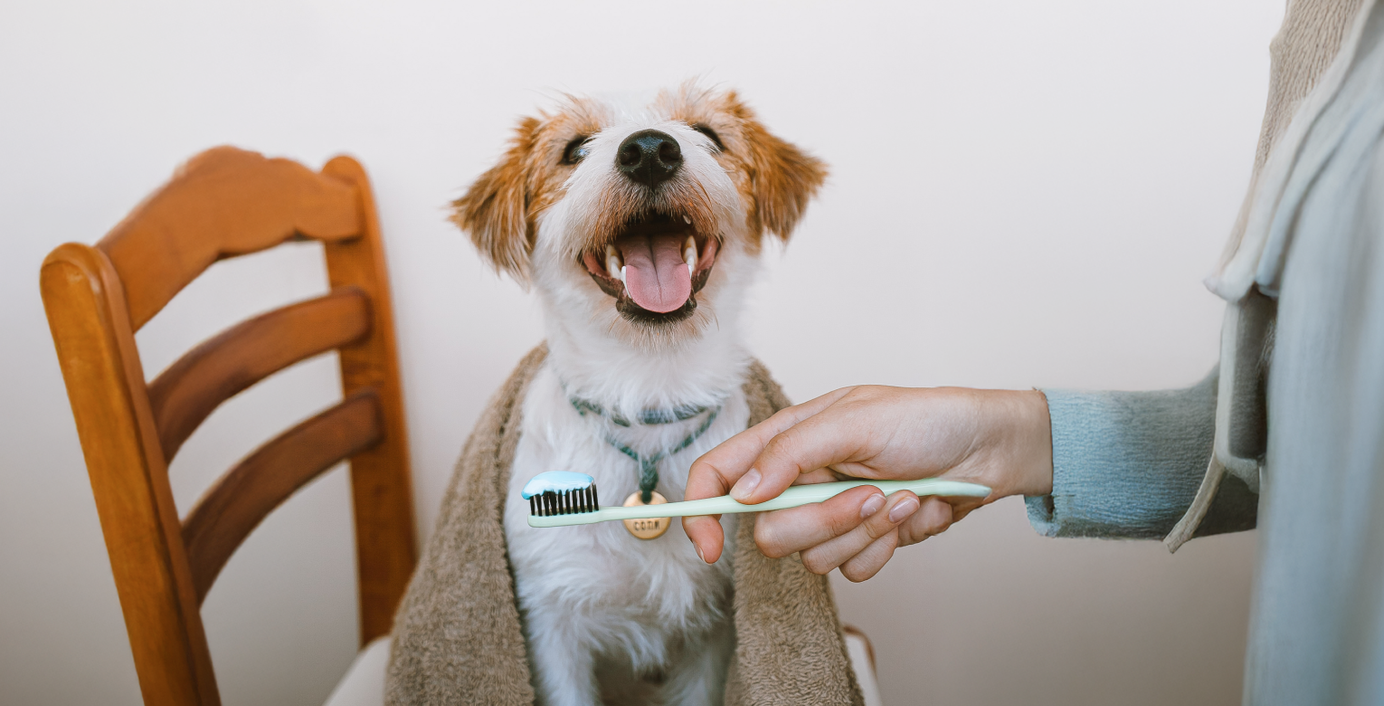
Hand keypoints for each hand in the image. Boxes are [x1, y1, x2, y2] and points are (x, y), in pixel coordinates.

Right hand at [682, 385, 1052, 580]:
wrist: (987, 450)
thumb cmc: (925, 419)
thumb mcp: (855, 420)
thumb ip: (792, 452)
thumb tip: (744, 491)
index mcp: (787, 441)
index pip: (720, 474)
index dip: (702, 509)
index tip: (709, 543)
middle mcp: (801, 480)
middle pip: (770, 532)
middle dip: (823, 520)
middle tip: (866, 492)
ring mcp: (832, 513)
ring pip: (814, 556)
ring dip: (866, 529)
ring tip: (901, 494)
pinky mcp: (864, 539)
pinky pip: (853, 568)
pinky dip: (887, 543)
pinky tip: (912, 510)